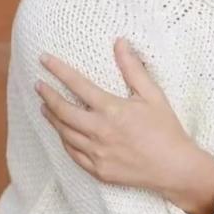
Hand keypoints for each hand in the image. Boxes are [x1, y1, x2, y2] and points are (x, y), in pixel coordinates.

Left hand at [35, 37, 197, 192]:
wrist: (174, 168)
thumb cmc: (166, 129)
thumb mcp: (153, 94)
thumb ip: (133, 69)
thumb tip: (120, 43)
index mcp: (111, 110)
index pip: (77, 84)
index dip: (58, 70)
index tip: (45, 60)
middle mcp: (99, 131)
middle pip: (63, 111)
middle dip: (47, 96)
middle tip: (38, 85)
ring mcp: (96, 153)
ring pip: (64, 133)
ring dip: (52, 118)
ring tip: (44, 107)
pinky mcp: (98, 170)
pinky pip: (73, 154)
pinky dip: (64, 140)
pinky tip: (62, 134)